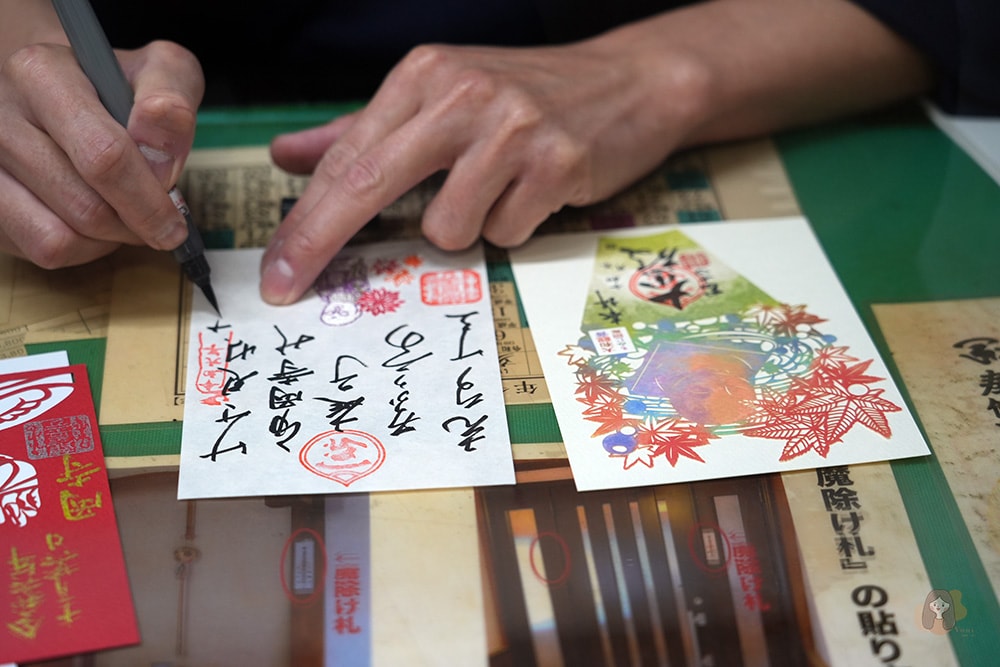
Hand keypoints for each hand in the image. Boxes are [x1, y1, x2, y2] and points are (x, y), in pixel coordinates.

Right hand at [0, 39, 203, 267]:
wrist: (49, 88)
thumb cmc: (109, 86)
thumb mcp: (155, 70)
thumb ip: (170, 95)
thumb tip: (162, 141)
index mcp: (42, 75)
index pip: (103, 156)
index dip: (148, 200)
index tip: (175, 221)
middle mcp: (0, 119)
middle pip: (85, 206)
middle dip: (135, 225)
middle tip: (160, 223)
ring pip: (59, 238)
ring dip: (107, 239)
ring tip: (123, 213)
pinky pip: (42, 249)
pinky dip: (81, 248)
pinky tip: (92, 222)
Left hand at [263, 36, 696, 303]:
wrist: (630, 82)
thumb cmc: (527, 96)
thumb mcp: (440, 99)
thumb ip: (362, 132)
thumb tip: (287, 157)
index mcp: (425, 76)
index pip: (348, 157)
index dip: (304, 220)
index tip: (275, 270)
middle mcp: (463, 94)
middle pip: (370, 184)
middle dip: (322, 242)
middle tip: (289, 288)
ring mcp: (513, 128)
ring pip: (448, 226)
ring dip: (467, 226)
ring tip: (498, 191)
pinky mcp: (558, 163)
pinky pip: (506, 233)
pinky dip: (515, 226)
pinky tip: (534, 191)